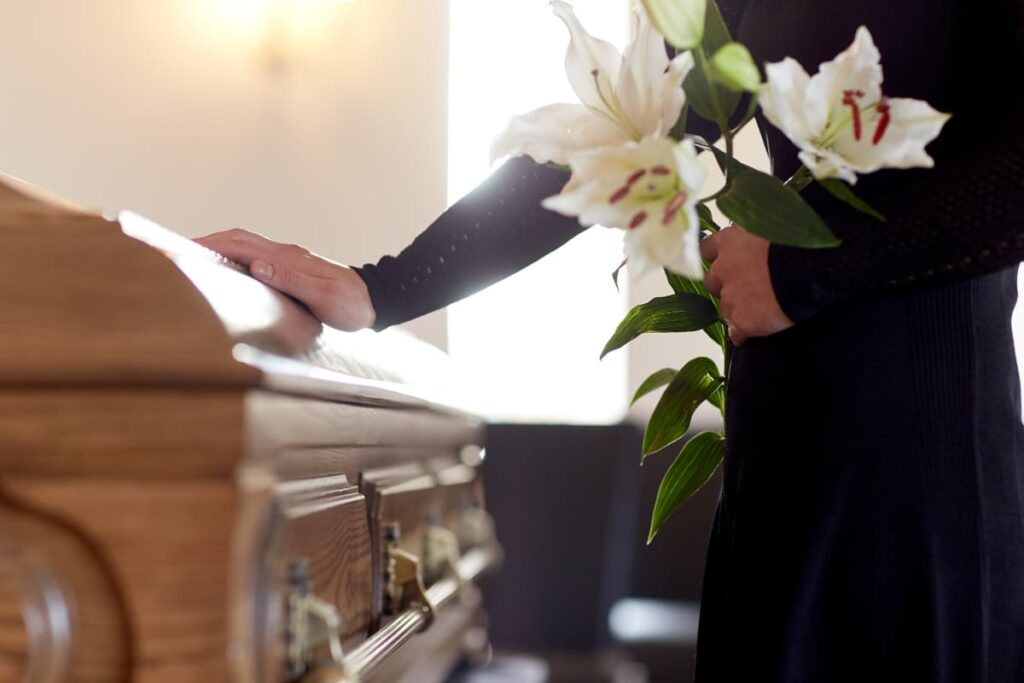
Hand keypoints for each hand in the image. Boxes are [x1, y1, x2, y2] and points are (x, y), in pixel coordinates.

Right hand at [194, 228, 375, 330]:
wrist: (376, 302)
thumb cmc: (352, 304)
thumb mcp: (324, 296)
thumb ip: (292, 280)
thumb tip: (257, 266)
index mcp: (288, 258)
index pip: (241, 244)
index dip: (211, 244)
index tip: (184, 247)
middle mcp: (285, 254)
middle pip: (238, 240)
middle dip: (207, 243)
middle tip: (177, 251)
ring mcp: (288, 261)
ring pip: (245, 247)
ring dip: (219, 250)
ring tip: (193, 260)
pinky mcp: (291, 270)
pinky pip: (255, 259)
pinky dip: (234, 260)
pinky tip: (225, 272)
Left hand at [700, 225, 792, 345]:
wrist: (809, 268)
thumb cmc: (796, 240)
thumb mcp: (770, 226)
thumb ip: (753, 235)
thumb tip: (755, 239)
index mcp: (729, 242)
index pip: (707, 249)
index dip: (717, 257)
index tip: (728, 260)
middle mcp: (723, 269)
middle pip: (711, 282)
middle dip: (724, 285)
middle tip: (746, 287)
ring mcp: (730, 297)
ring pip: (724, 309)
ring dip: (735, 310)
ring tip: (756, 311)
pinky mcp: (741, 322)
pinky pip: (736, 333)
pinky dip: (742, 334)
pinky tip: (753, 334)